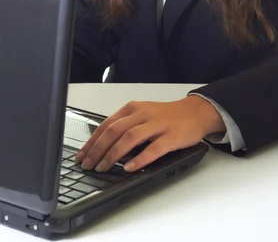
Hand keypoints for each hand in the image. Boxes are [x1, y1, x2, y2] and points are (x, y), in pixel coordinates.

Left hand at [73, 96, 224, 172]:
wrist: (196, 112)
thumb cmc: (167, 116)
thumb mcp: (142, 114)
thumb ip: (125, 126)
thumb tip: (102, 145)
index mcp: (133, 109)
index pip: (106, 125)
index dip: (92, 141)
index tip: (81, 155)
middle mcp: (142, 114)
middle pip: (114, 131)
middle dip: (98, 150)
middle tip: (88, 165)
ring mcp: (157, 125)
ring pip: (129, 138)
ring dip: (113, 155)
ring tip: (103, 168)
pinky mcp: (171, 136)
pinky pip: (153, 149)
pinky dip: (140, 159)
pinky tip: (130, 168)